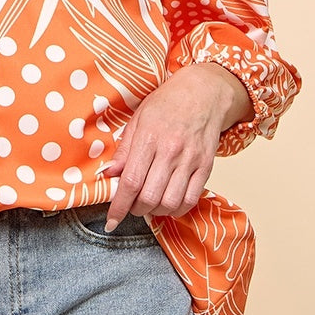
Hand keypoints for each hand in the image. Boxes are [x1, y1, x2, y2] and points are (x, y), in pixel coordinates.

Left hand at [101, 63, 253, 229]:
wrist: (204, 92)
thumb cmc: (167, 103)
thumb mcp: (138, 118)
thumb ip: (124, 150)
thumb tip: (108, 174)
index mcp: (149, 138)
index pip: (131, 181)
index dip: (119, 206)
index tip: (111, 221)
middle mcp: (171, 151)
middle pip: (150, 197)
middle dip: (135, 210)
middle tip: (130, 205)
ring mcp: (190, 160)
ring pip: (170, 202)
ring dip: (155, 211)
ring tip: (148, 204)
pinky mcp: (206, 167)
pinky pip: (191, 199)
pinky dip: (177, 209)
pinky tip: (168, 203)